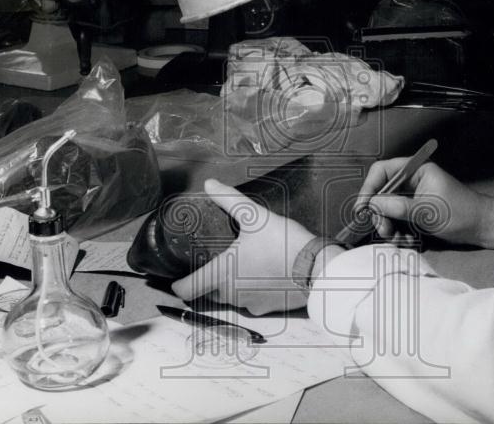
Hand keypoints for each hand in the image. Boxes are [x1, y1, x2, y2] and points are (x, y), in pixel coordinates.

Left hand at [171, 179, 315, 314]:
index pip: (186, 290)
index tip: (177, 277)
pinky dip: (251, 292)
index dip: (177, 285)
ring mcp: (249, 304)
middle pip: (207, 294)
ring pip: (229, 299)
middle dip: (207, 281)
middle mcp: (231, 294)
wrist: (317, 269)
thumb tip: (210, 184)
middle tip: (213, 262)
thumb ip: (230, 200)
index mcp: (222, 273)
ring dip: (229, 287)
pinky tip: (262, 276)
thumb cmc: (282, 243)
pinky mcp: (267, 309)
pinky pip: (250, 303)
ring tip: (240, 266)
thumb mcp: (255, 216)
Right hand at [353, 159, 493, 248]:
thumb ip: (398, 207)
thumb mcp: (427, 211)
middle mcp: (412, 181)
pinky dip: (399, 231)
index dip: (369, 188)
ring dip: (389, 225)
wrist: (483, 229)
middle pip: (382, 193)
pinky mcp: (416, 213)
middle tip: (384, 231)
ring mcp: (414, 197)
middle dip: (380, 213)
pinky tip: (408, 241)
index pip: (382, 171)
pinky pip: (398, 220)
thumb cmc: (461, 213)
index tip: (363, 209)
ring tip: (397, 239)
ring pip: (388, 209)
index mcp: (415, 170)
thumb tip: (372, 205)